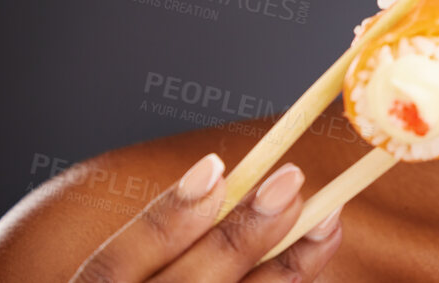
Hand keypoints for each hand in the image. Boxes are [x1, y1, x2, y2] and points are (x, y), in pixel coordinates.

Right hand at [68, 154, 341, 282]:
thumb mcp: (138, 273)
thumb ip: (166, 250)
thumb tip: (223, 181)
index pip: (111, 269)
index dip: (164, 219)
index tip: (216, 165)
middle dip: (238, 236)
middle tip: (291, 181)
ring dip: (283, 271)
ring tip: (327, 221)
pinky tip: (311, 270)